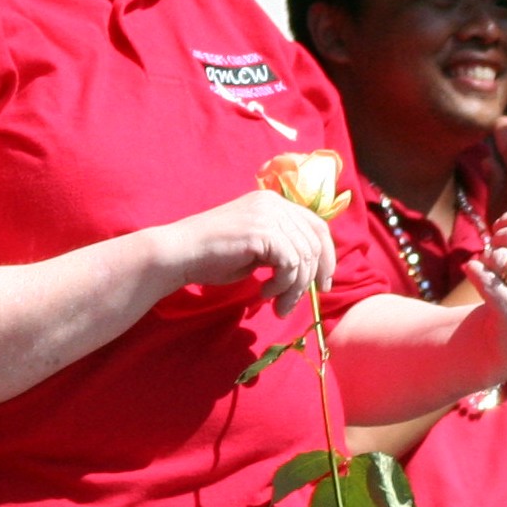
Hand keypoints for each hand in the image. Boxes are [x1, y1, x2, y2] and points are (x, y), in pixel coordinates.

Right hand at [155, 190, 336, 319]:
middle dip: (311, 279)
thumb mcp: (255, 249)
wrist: (179, 253)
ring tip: (276, 304)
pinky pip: (290, 264)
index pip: (317, 226)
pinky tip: (263, 292)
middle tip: (294, 302)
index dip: (327, 257)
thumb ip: (280, 250)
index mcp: (274, 203)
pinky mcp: (262, 231)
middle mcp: (274, 203)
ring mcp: (268, 215)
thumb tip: (311, 272)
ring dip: (294, 288)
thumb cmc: (211, 257)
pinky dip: (283, 285)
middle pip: (315, 242)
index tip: (323, 285)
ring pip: (305, 256)